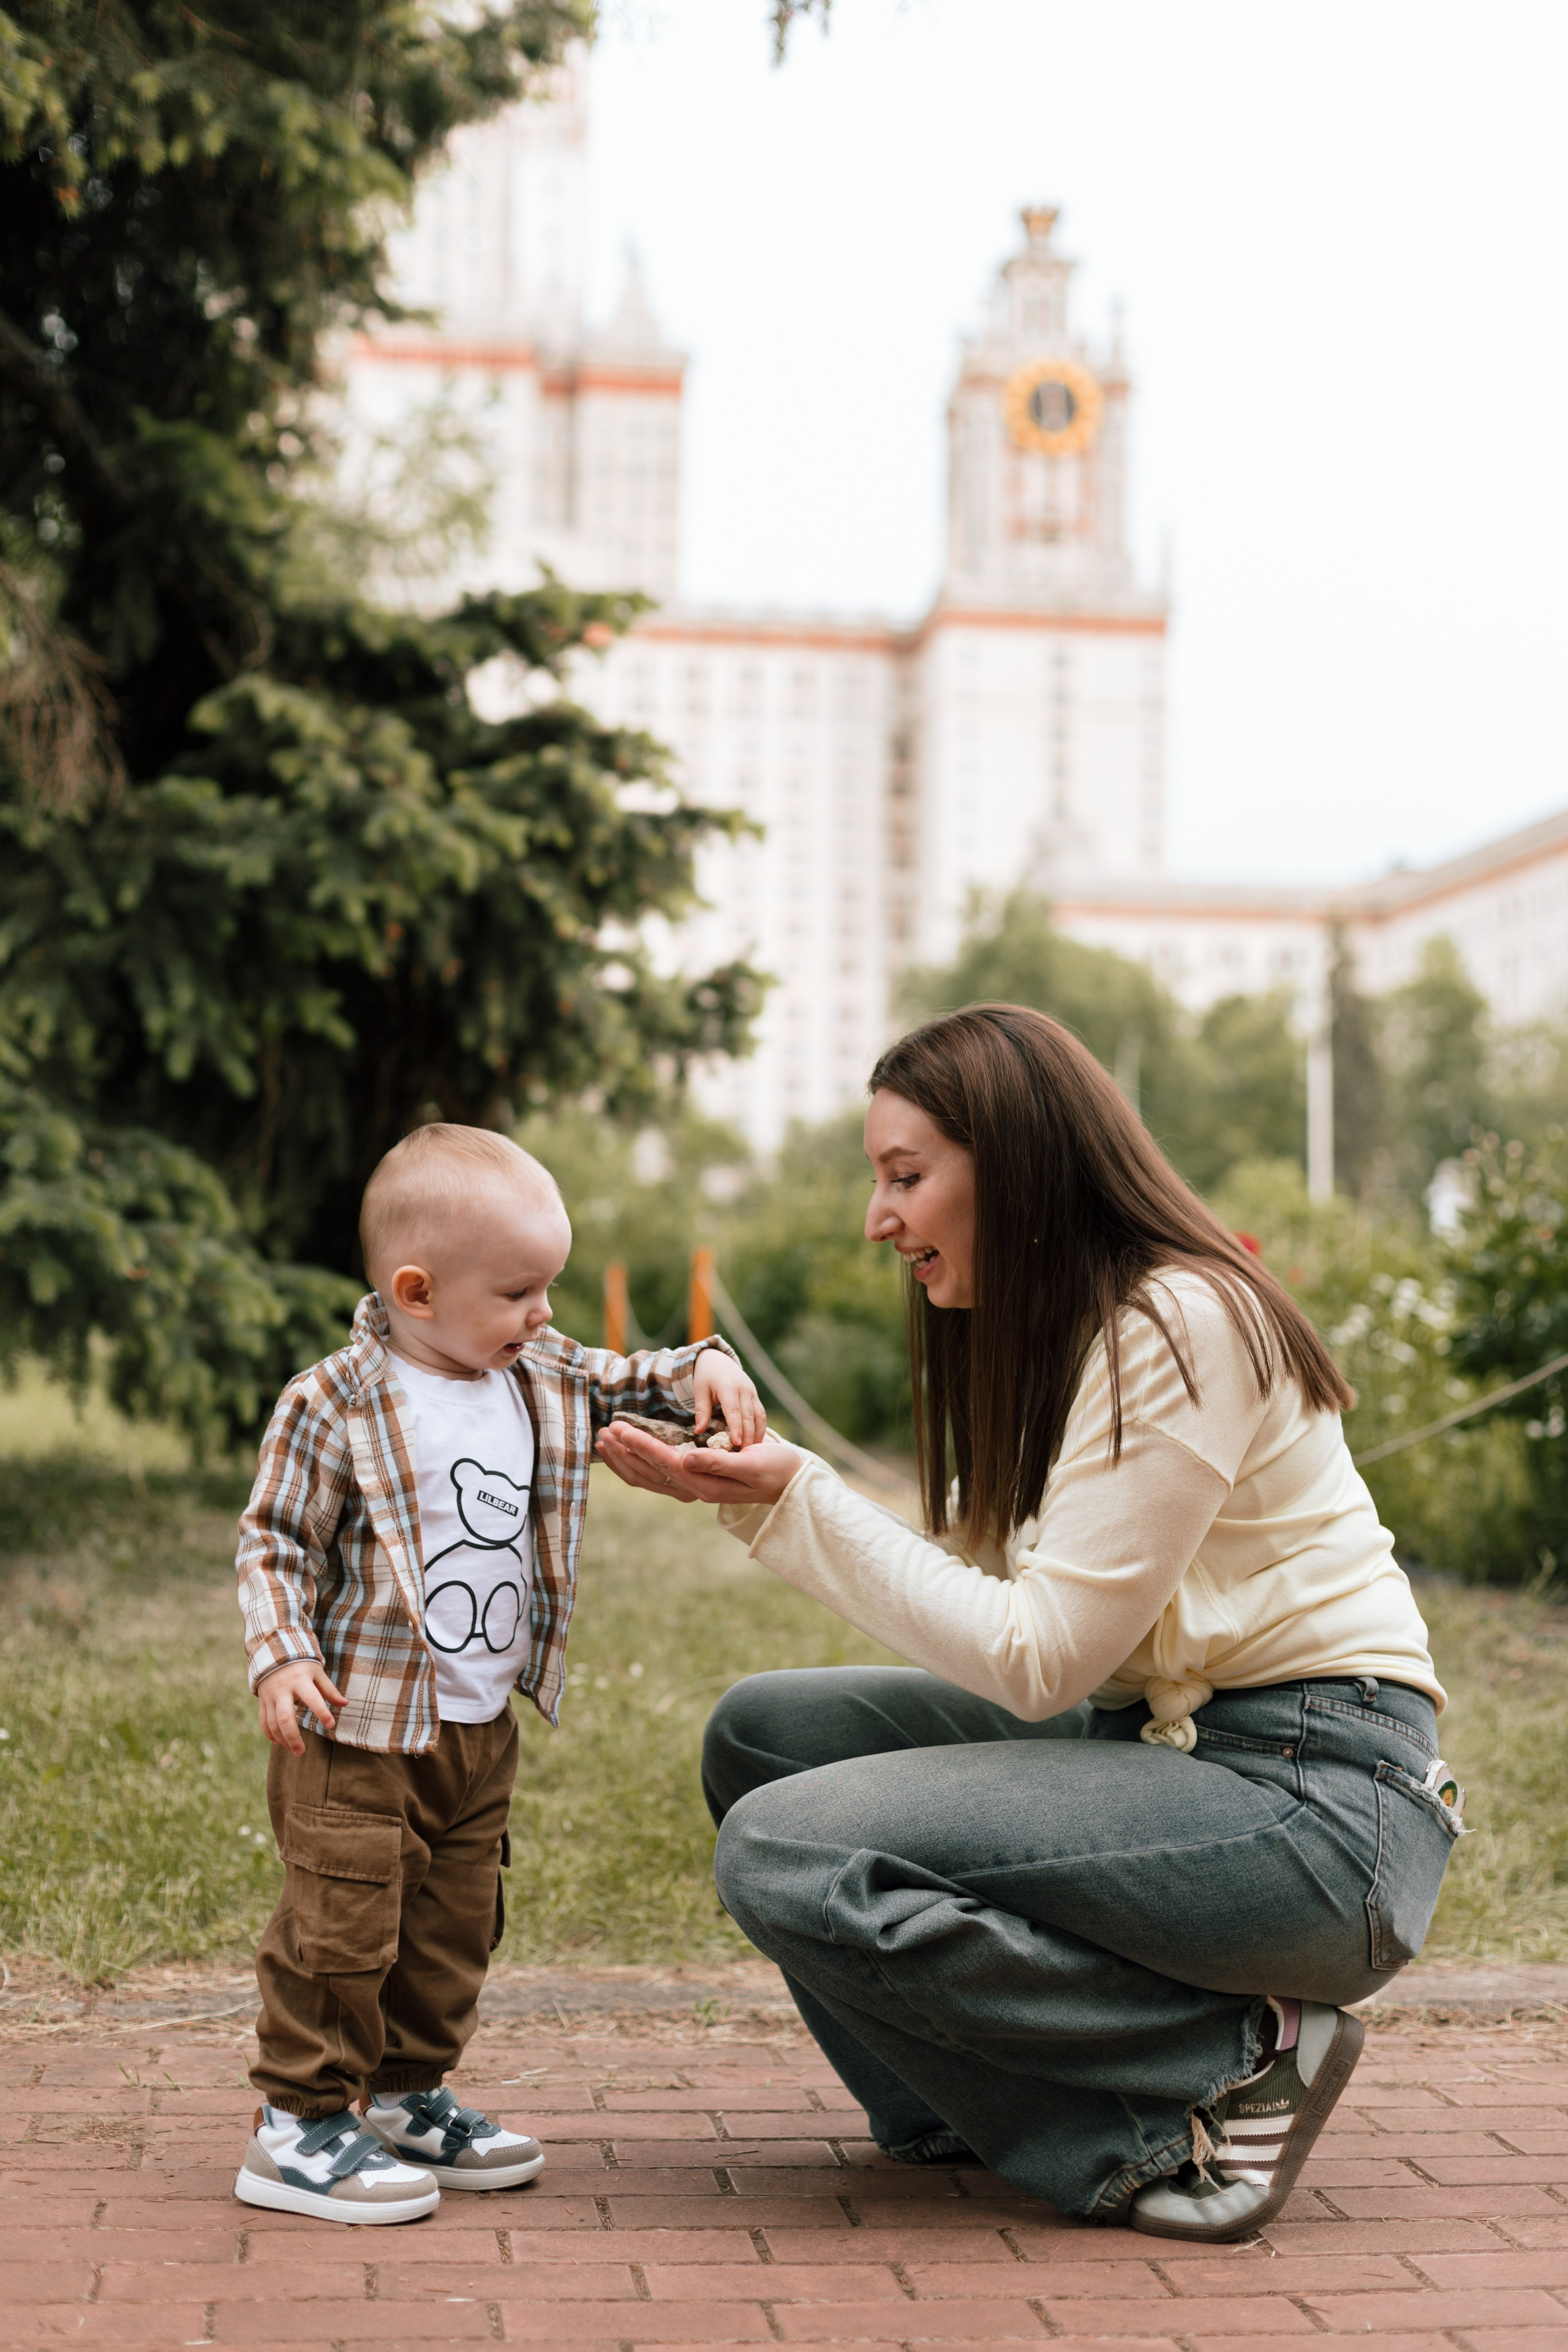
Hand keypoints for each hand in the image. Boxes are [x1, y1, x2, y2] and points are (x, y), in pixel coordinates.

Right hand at [257, 1658, 345, 1752]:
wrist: (274, 1653)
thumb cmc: (301, 1665)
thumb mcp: (317, 1673)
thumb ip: (329, 1690)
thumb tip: (345, 1704)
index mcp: (300, 1680)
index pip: (312, 1697)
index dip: (321, 1712)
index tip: (331, 1725)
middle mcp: (283, 1689)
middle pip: (285, 1717)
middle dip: (293, 1736)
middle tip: (302, 1752)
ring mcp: (270, 1696)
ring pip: (273, 1722)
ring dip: (282, 1739)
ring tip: (295, 1750)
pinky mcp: (262, 1701)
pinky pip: (264, 1720)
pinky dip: (270, 1734)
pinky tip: (278, 1743)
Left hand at [597, 1419, 802, 1509]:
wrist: (792, 1483)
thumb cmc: (777, 1469)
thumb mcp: (752, 1463)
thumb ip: (719, 1463)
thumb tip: (686, 1458)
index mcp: (706, 1484)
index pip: (665, 1462)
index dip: (640, 1445)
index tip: (620, 1428)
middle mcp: (696, 1488)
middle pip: (650, 1472)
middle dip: (625, 1451)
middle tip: (603, 1431)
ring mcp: (695, 1486)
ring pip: (649, 1476)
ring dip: (626, 1458)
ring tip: (606, 1440)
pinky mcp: (697, 1481)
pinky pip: (658, 1475)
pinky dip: (639, 1462)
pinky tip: (628, 1452)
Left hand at [693, 1348, 766, 1446]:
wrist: (718, 1361)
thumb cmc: (705, 1377)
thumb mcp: (700, 1391)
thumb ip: (702, 1411)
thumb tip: (698, 1432)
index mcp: (728, 1387)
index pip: (734, 1411)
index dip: (736, 1428)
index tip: (736, 1444)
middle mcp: (744, 1389)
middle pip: (748, 1416)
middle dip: (747, 1436)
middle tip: (743, 1456)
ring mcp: (752, 1393)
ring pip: (758, 1417)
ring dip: (756, 1435)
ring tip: (751, 1454)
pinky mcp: (756, 1397)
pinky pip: (761, 1415)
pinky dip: (760, 1429)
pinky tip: (756, 1443)